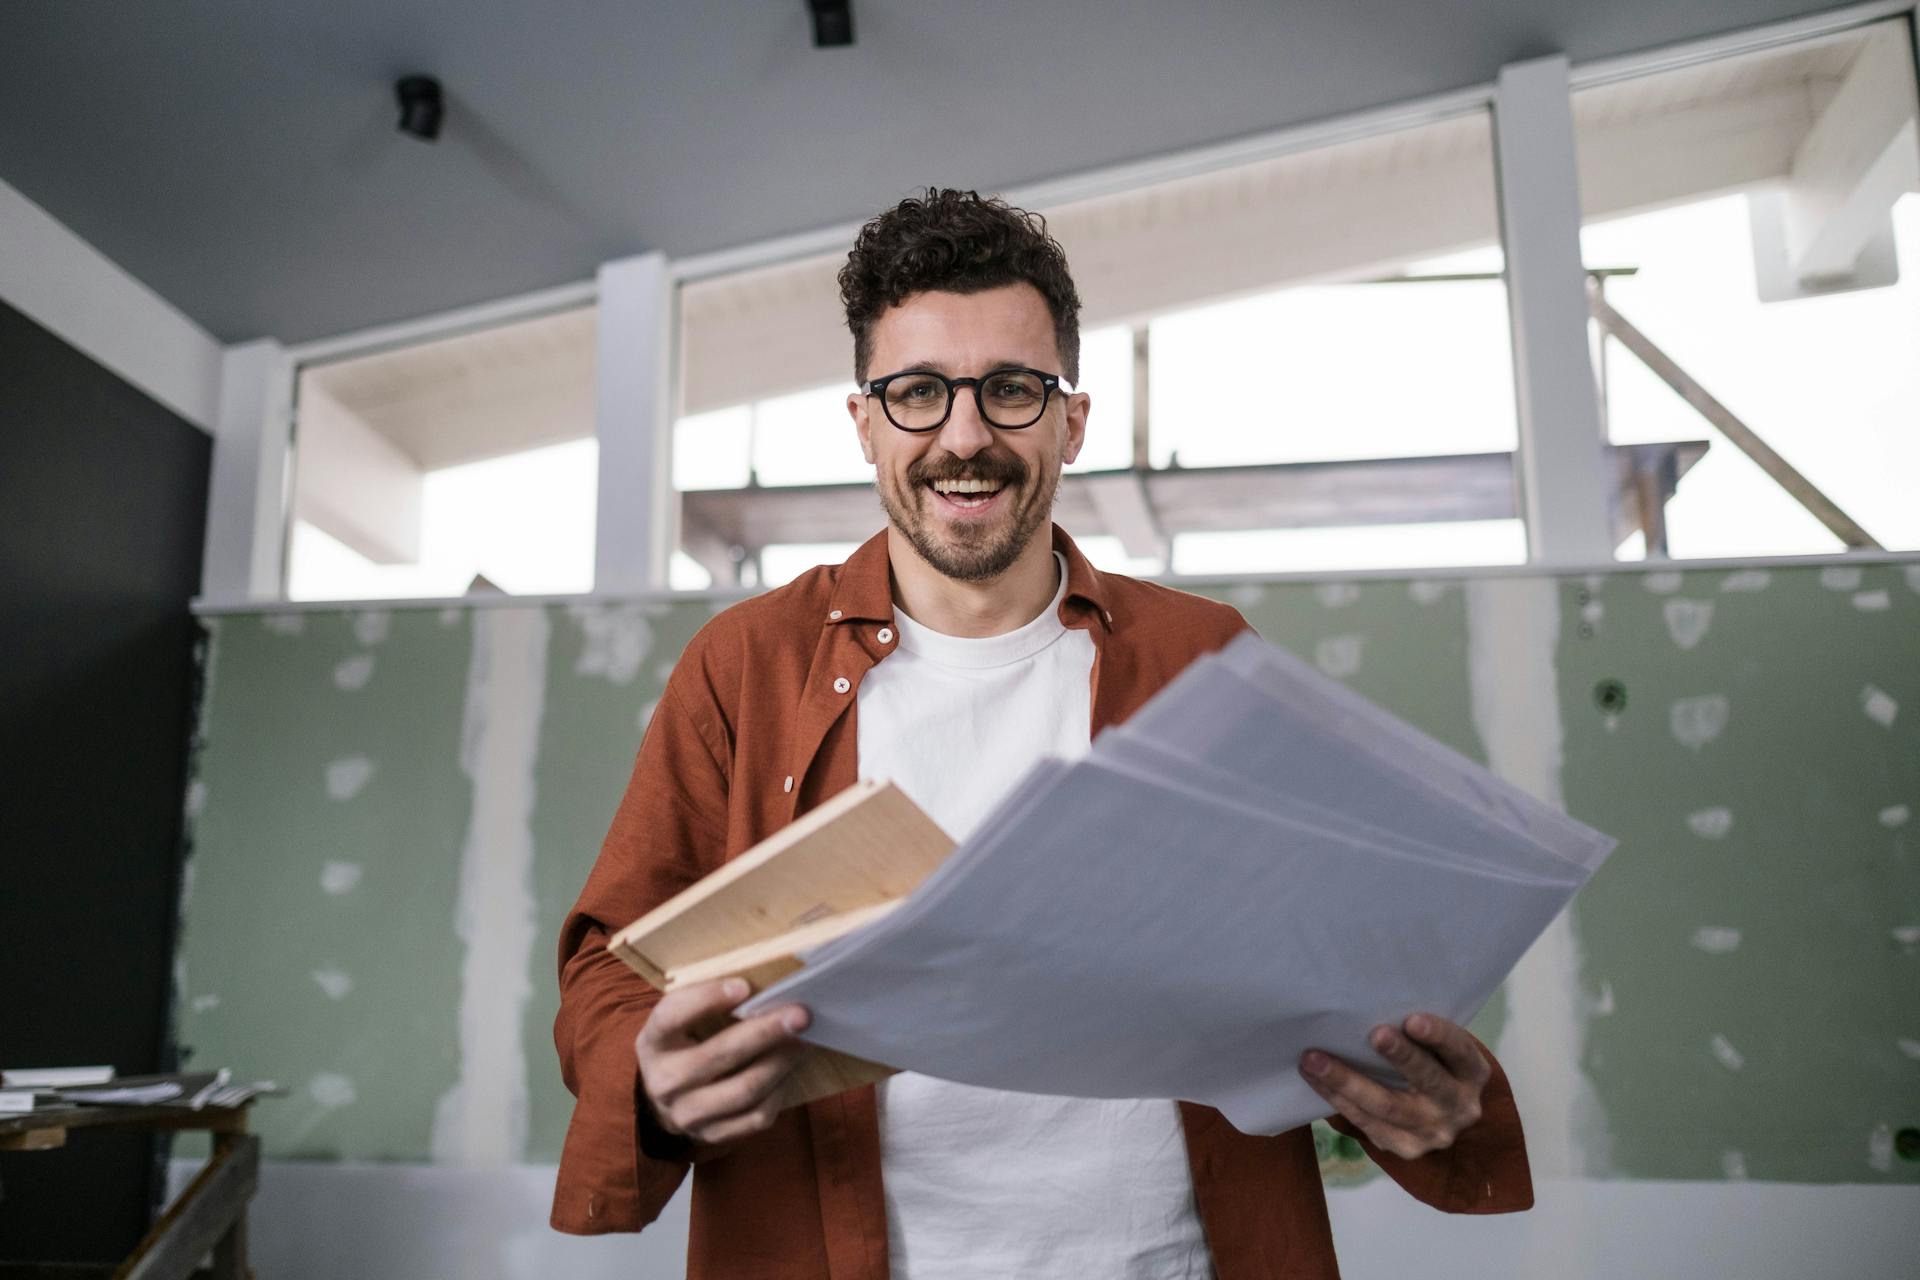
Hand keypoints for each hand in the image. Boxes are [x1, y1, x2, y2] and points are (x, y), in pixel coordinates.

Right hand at [636, 977, 810, 1145]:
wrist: (668, 1100)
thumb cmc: (685, 1044)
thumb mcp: (681, 1021)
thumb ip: (708, 1002)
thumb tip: (763, 983)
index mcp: (653, 1042)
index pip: (671, 1016)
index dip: (706, 999)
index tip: (744, 986)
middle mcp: (664, 1081)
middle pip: (719, 1055)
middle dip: (765, 1032)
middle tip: (800, 1015)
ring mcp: (687, 1114)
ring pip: (744, 1090)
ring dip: (781, 1062)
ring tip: (804, 1041)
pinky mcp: (712, 1134)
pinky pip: (756, 1117)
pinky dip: (779, 1091)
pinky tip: (789, 1070)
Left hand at [1298, 1013, 1488, 1159]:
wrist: (1439, 1115)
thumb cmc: (1429, 1062)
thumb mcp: (1438, 1048)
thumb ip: (1419, 1033)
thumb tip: (1367, 1004)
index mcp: (1472, 1073)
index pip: (1460, 1051)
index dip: (1439, 1036)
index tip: (1412, 1019)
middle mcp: (1460, 1106)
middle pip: (1427, 1081)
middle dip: (1401, 1057)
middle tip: (1374, 1034)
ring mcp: (1434, 1132)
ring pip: (1387, 1106)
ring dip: (1347, 1080)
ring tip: (1313, 1059)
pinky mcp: (1407, 1148)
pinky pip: (1367, 1123)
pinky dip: (1337, 1098)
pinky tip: (1314, 1079)